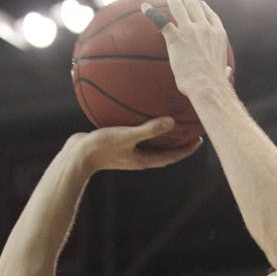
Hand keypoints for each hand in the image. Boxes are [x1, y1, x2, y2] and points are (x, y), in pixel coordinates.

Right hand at [67, 117, 202, 172]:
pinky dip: (144, 128)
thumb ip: (149, 129)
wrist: (76, 156)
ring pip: (152, 145)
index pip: (172, 157)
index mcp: (145, 160)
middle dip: (179, 143)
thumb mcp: (127, 136)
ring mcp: (128, 153)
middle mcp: (139, 158)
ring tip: (171, 123)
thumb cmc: (102, 147)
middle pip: (165, 152)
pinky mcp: (118, 145)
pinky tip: (140, 114)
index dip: (187, 149)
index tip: (200, 140)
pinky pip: (137, 136)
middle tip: (191, 131)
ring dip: (163, 136)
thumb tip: (172, 122)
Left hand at [142, 0, 232, 99]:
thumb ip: (224, 70)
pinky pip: (161, 21)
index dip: (204, 7)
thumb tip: (227, 73)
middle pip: (194, 3)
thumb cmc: (215, 84)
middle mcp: (204, 27)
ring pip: (178, 5)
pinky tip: (144, 7)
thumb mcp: (223, 74)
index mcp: (218, 34)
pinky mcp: (176, 38)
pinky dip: (152, 13)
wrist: (208, 86)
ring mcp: (190, 30)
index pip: (210, 15)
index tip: (200, 3)